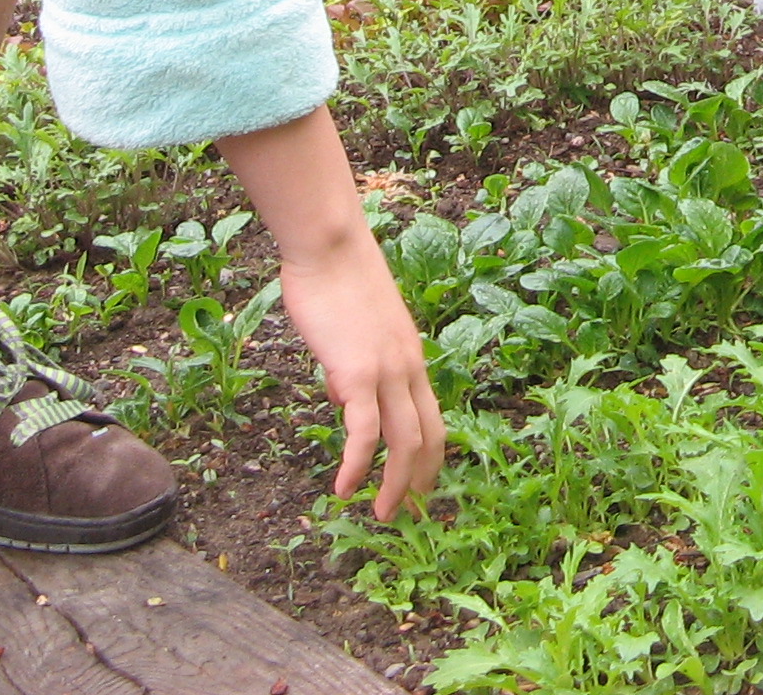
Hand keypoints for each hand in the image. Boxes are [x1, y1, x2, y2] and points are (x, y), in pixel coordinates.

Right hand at [278, 230, 446, 520]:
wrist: (330, 246)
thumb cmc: (335, 281)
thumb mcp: (354, 331)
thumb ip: (353, 366)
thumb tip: (341, 398)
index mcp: (412, 358)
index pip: (432, 420)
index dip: (428, 461)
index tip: (417, 490)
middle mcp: (409, 368)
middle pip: (428, 439)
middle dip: (419, 483)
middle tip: (405, 516)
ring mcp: (388, 371)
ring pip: (404, 442)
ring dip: (395, 486)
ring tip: (382, 515)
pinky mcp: (358, 373)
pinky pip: (364, 432)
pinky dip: (357, 466)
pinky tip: (344, 488)